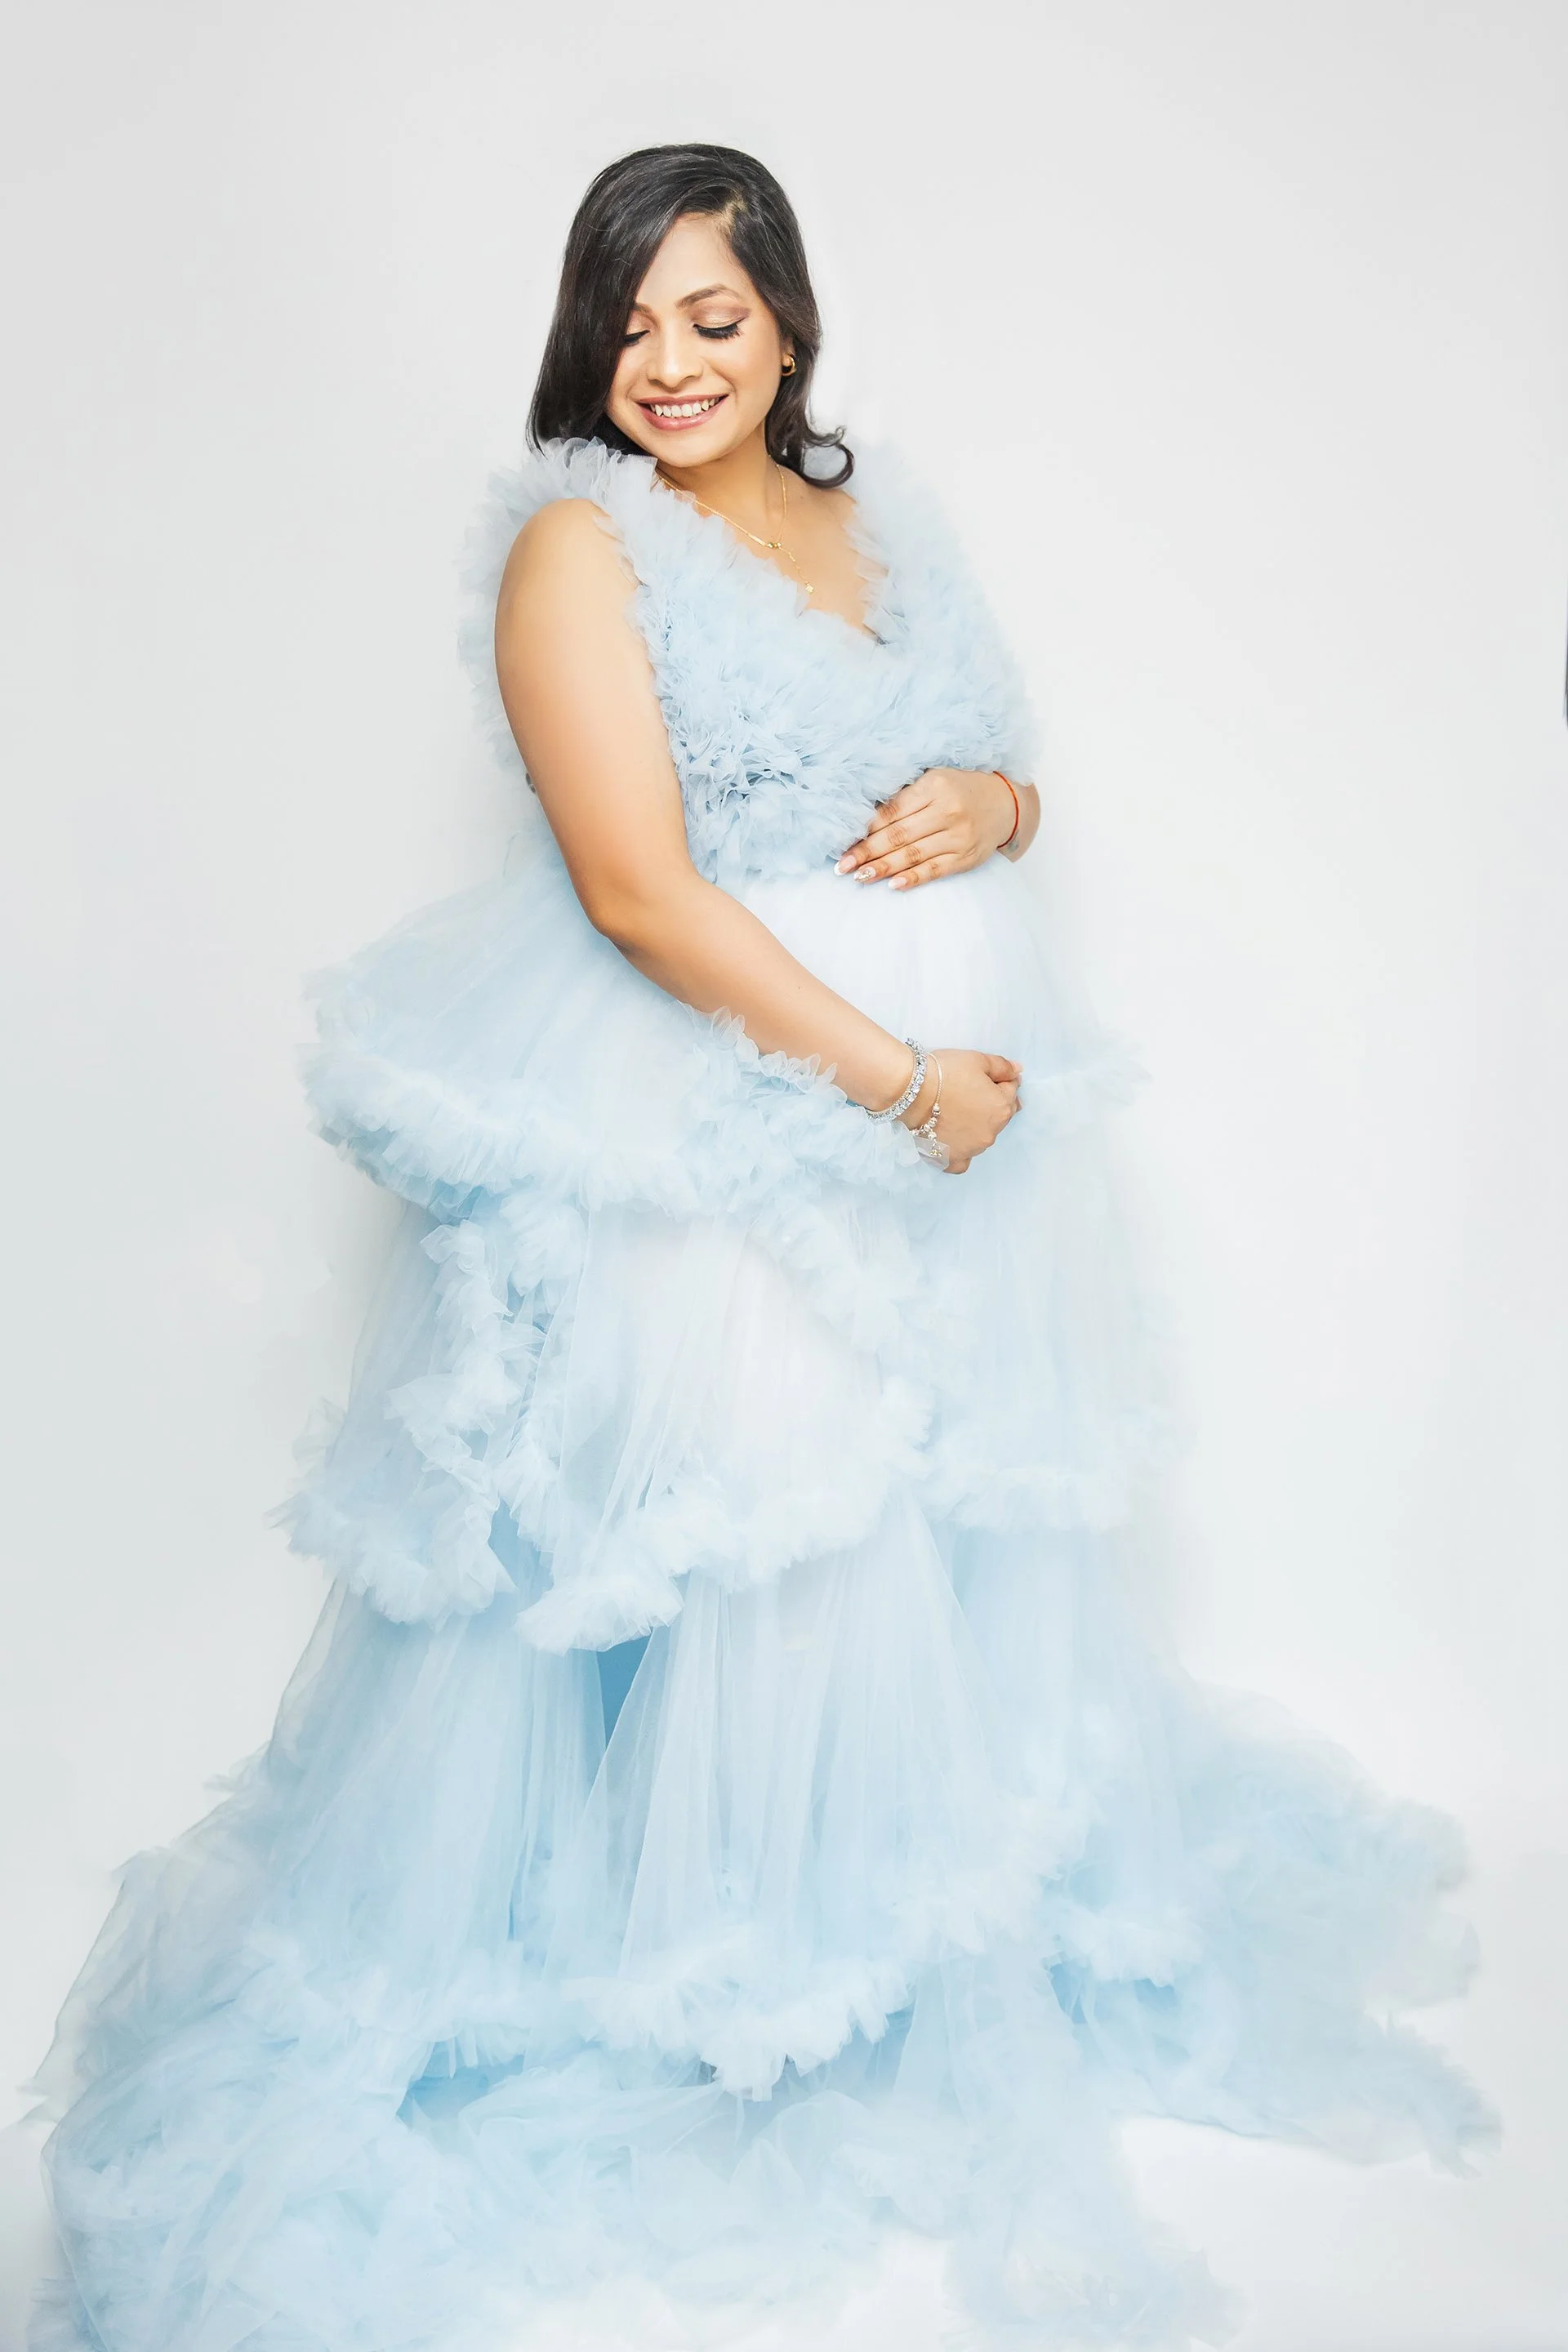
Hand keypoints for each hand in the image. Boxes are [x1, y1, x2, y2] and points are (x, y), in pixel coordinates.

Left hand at [836, 768, 1018, 889]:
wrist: (1004, 803)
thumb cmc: (960, 789)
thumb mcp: (934, 780)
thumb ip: (905, 796)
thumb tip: (864, 819)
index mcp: (935, 786)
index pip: (893, 812)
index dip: (866, 829)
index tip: (843, 842)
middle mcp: (948, 811)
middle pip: (899, 836)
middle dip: (867, 852)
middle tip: (842, 866)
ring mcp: (959, 837)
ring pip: (914, 855)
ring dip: (883, 868)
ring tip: (860, 876)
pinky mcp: (967, 857)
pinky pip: (935, 870)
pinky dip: (913, 878)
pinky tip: (893, 884)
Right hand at [901, 1049, 1020, 1173]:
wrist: (909, 1091)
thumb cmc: (943, 1073)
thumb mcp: (977, 1060)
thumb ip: (1003, 1067)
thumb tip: (1018, 1071)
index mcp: (1002, 1108)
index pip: (1010, 1091)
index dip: (998, 1080)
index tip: (983, 1075)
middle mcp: (991, 1132)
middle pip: (998, 1116)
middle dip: (989, 1104)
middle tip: (966, 1092)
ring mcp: (971, 1149)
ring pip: (981, 1137)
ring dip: (975, 1126)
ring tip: (953, 1112)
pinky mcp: (950, 1159)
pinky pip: (961, 1160)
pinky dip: (959, 1151)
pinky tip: (951, 1139)